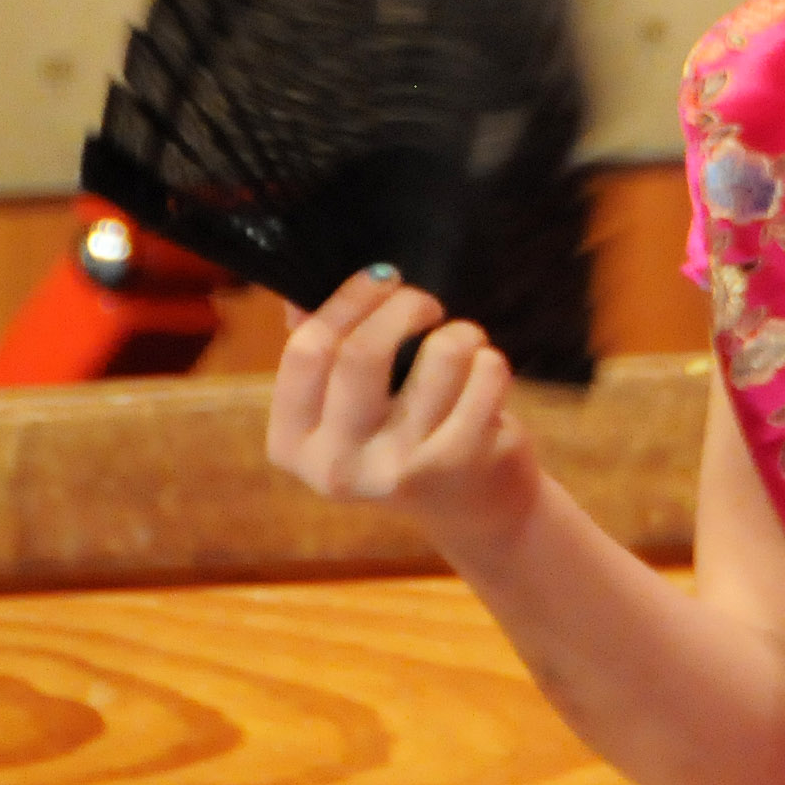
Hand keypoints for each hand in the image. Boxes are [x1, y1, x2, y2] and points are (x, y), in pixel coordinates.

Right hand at [266, 266, 539, 562]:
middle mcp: (336, 466)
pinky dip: (490, 361)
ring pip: (440, 352)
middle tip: (426, 304)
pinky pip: (485, 371)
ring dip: (460, 334)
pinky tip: (484, 382)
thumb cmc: (404, 435)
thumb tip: (296, 292)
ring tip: (462, 349)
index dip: (348, 300)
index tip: (382, 277)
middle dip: (405, 305)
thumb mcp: (350, 405)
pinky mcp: (459, 460)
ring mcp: (398, 468)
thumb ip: (323, 350)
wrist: (474, 507)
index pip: (306, 350)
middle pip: (363, 351)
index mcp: (294, 444)